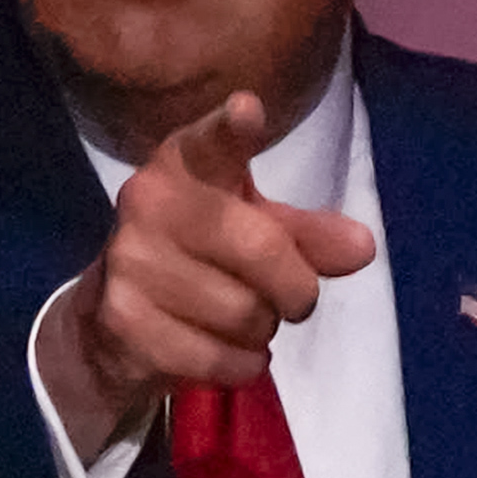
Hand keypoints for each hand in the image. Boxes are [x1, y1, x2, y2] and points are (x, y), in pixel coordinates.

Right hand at [34, 90, 375, 459]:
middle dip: (297, 287)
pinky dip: (241, 364)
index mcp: (184, 163)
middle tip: (294, 299)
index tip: (248, 112)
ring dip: (263, 329)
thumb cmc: (202, 255)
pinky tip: (223, 350)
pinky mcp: (122, 321)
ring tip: (241, 318)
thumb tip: (362, 248)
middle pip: (262, 249)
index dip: (232, 129)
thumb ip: (311, 235)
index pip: (212, 141)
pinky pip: (220, 358)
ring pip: (244, 313)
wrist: (114, 320)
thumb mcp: (257, 230)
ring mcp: (129, 261)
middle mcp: (147, 200)